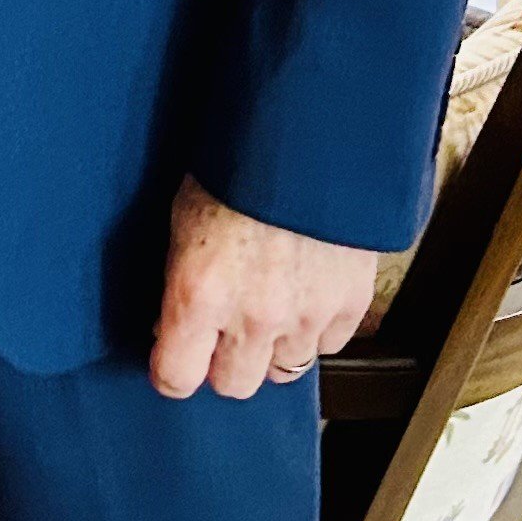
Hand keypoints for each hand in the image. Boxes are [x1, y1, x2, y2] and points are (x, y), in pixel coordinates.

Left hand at [150, 176, 375, 399]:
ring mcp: (306, 315)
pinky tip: (304, 294)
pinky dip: (315, 329)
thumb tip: (172, 323)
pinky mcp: (349, 304)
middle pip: (233, 385)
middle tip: (223, 332)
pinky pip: (327, 345)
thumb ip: (179, 283)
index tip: (174, 357)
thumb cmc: (236, 165)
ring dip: (273, 347)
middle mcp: (253, 317)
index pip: (176, 378)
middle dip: (223, 363)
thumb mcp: (182, 220)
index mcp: (198, 294)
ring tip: (269, 305)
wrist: (309, 135)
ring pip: (284, 370)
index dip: (171, 370)